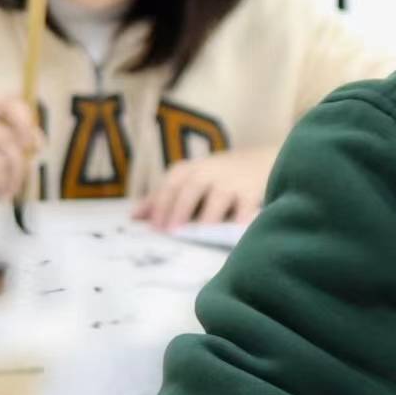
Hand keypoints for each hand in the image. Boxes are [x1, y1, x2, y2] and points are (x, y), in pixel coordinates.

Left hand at [133, 147, 278, 229]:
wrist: (262, 161)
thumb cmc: (217, 178)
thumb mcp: (190, 181)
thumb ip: (163, 198)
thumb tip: (133, 216)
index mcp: (189, 171)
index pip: (170, 185)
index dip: (160, 205)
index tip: (153, 228)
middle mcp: (208, 172)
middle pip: (191, 188)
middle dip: (180, 209)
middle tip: (173, 232)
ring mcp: (231, 180)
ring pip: (218, 197)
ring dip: (208, 216)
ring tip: (202, 234)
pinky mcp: (252, 190)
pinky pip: (246, 206)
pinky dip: (242, 218)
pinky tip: (236, 232)